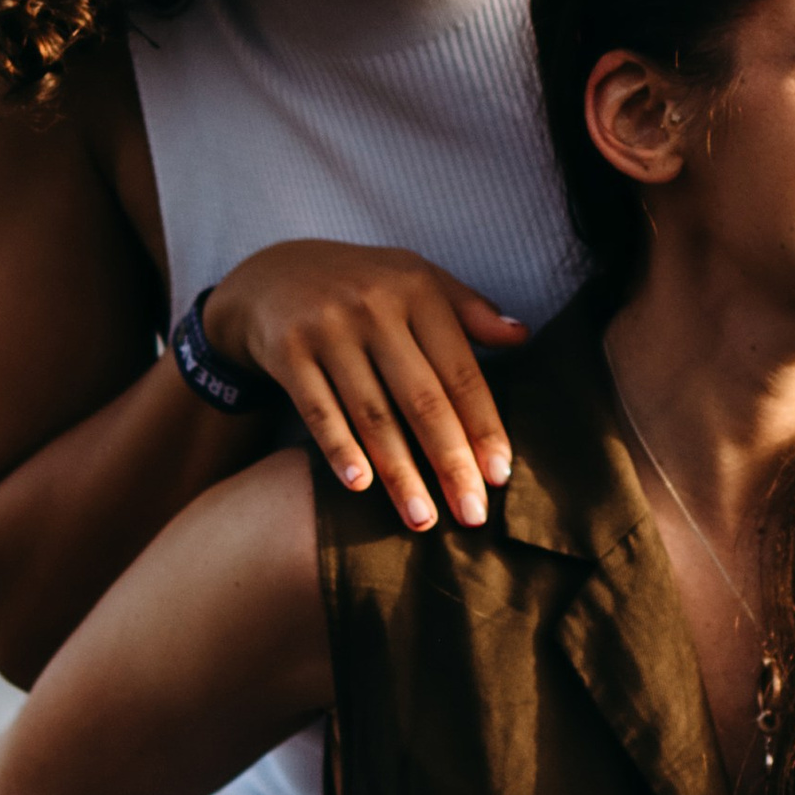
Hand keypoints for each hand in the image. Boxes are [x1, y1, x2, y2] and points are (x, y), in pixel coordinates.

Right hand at [205, 239, 526, 530]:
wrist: (271, 274)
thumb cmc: (364, 287)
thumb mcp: (417, 281)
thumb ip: (469, 310)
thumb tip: (523, 337)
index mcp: (418, 290)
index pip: (460, 372)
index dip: (483, 426)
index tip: (501, 476)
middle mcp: (375, 307)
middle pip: (422, 399)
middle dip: (451, 463)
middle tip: (472, 515)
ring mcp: (328, 329)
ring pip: (373, 414)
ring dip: (400, 473)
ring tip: (422, 519)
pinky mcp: (287, 350)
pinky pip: (318, 410)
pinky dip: (339, 450)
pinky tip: (361, 487)